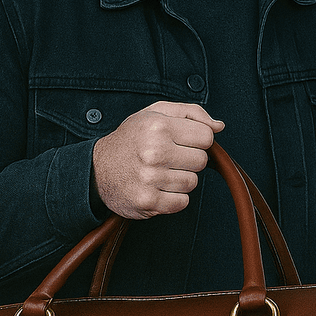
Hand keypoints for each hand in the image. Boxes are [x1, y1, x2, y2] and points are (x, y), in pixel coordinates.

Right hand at [91, 101, 224, 218]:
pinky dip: (173, 197)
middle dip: (188, 160)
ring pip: (192, 182)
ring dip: (180, 179)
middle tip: (169, 157)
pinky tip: (158, 187)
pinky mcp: (148, 200)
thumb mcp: (155, 113)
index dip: (197, 139)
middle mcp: (154, 151)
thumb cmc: (129, 139)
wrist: (97, 169)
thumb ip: (190, 113)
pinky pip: (182, 202)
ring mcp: (151, 178)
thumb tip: (219, 126)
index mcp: (158, 126)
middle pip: (201, 160)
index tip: (182, 142)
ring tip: (161, 172)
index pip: (206, 136)